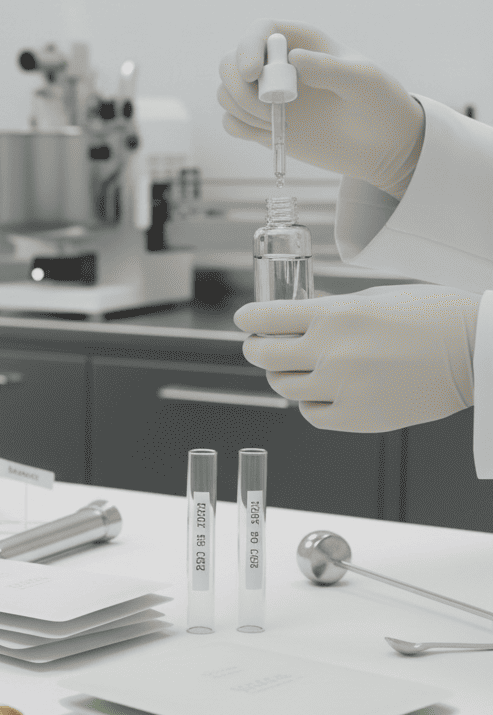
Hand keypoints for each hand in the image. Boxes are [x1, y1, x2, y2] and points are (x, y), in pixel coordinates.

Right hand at [218, 19, 424, 198]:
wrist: (380, 146)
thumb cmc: (378, 105)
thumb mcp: (364, 82)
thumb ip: (330, 68)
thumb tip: (293, 59)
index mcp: (301, 43)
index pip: (259, 31)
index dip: (247, 47)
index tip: (253, 73)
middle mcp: (277, 67)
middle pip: (230, 62)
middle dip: (237, 86)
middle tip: (266, 108)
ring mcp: (266, 97)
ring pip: (226, 93)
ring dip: (240, 109)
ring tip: (275, 123)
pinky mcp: (260, 125)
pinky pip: (230, 122)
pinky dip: (241, 128)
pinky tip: (270, 134)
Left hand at [233, 286, 479, 431]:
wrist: (476, 352)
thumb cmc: (435, 316)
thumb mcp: (374, 297)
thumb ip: (330, 309)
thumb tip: (296, 314)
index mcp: (334, 316)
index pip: (266, 318)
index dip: (248, 319)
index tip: (244, 320)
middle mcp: (331, 352)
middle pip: (264, 356)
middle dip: (256, 348)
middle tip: (258, 346)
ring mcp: (342, 388)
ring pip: (283, 387)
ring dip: (282, 376)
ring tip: (295, 368)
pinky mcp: (357, 418)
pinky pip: (311, 414)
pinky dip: (309, 403)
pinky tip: (319, 392)